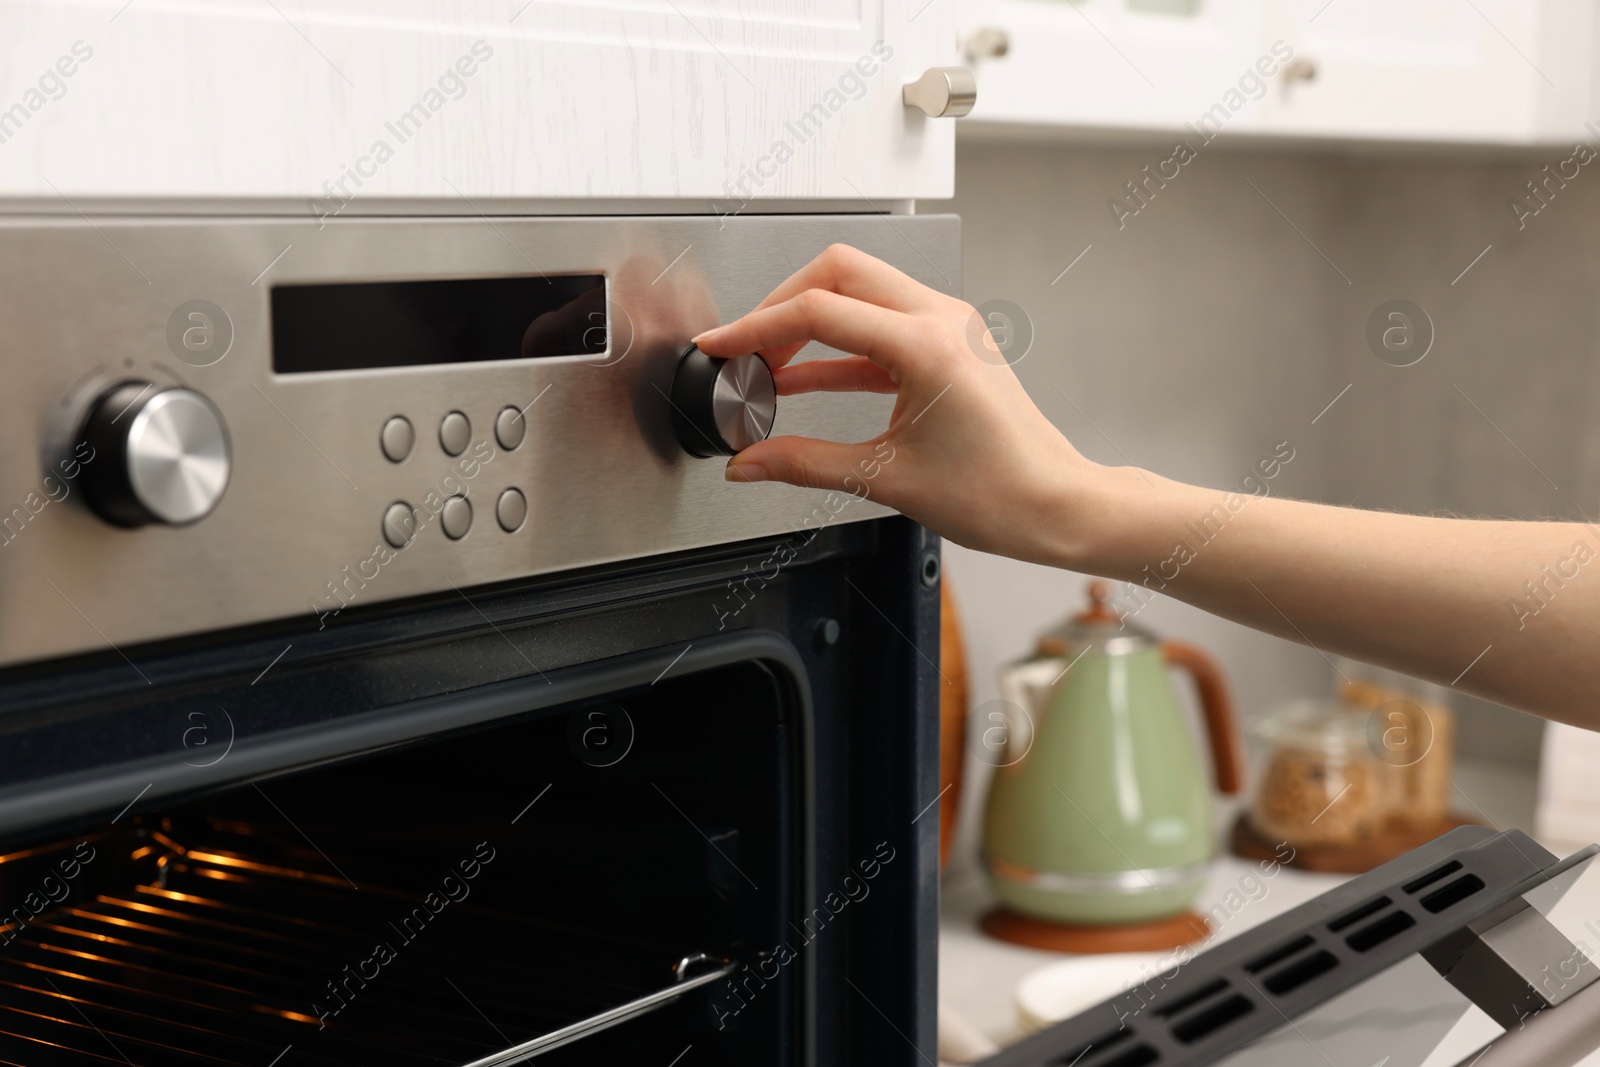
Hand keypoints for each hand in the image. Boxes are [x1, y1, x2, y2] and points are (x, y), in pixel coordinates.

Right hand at [692, 244, 1107, 563]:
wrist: (1056, 504)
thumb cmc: (1000, 493)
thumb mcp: (886, 479)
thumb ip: (804, 463)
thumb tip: (750, 462)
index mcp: (925, 345)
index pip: (818, 310)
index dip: (756, 326)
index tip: (722, 346)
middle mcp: (941, 320)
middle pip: (838, 271)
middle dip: (781, 303)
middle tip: (745, 348)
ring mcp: (950, 325)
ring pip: (861, 288)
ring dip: (810, 318)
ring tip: (768, 363)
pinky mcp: (950, 343)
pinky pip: (880, 324)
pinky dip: (839, 343)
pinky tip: (804, 375)